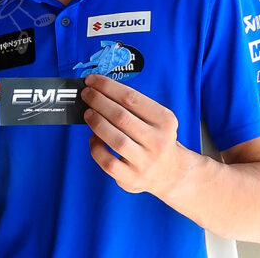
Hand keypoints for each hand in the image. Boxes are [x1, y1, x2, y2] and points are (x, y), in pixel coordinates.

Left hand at [81, 74, 191, 198]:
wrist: (172, 174)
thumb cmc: (157, 140)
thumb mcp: (158, 120)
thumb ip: (134, 106)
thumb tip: (100, 90)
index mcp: (165, 122)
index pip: (132, 98)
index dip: (107, 87)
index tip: (92, 80)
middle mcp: (158, 142)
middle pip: (121, 117)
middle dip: (98, 101)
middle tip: (86, 94)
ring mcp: (145, 162)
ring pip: (115, 139)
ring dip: (96, 122)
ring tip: (87, 113)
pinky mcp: (132, 178)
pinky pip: (107, 162)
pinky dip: (95, 148)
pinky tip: (93, 138)